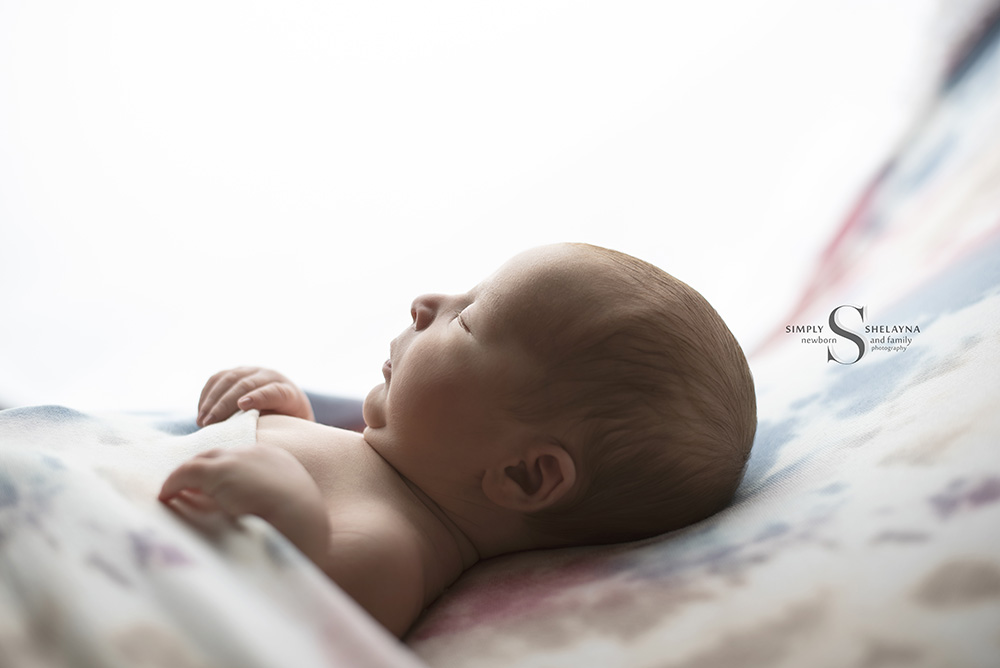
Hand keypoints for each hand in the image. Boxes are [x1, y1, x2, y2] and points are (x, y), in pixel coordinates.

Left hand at [159, 445, 329, 563]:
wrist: (303, 522)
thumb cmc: (299, 526)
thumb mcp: (284, 508)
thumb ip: (263, 501)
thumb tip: (239, 512)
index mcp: (277, 461)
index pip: (242, 459)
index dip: (224, 473)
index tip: (210, 489)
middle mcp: (257, 452)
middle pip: (219, 455)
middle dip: (202, 471)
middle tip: (186, 489)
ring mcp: (239, 459)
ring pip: (202, 462)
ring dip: (187, 478)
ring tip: (172, 494)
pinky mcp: (221, 471)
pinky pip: (186, 473)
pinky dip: (173, 484)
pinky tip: (165, 497)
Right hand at [198, 367, 314, 426]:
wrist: (286, 407)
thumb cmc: (284, 426)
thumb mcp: (285, 430)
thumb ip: (271, 429)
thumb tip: (247, 435)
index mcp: (289, 393)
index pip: (274, 392)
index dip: (259, 397)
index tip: (242, 406)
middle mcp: (271, 377)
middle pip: (246, 384)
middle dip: (225, 404)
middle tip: (209, 423)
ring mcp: (253, 371)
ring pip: (229, 378)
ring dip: (212, 399)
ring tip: (202, 420)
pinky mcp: (238, 371)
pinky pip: (218, 377)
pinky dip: (207, 393)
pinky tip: (201, 411)